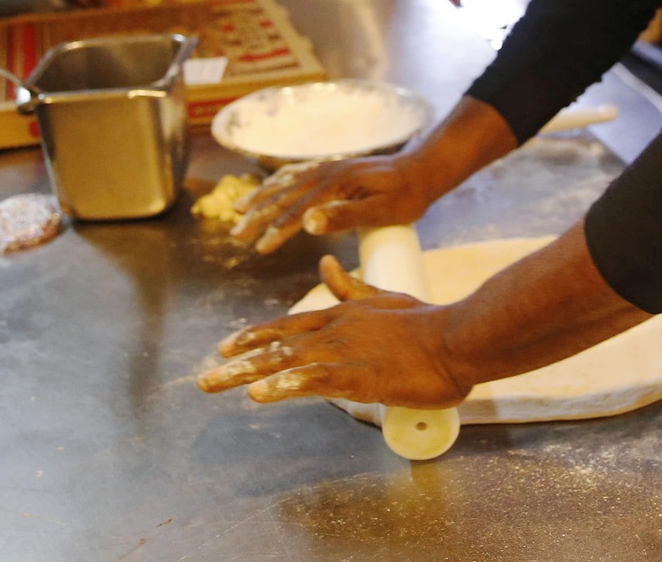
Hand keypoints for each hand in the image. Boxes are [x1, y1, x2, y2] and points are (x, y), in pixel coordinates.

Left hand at [196, 255, 471, 407]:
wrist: (457, 336)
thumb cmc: (426, 321)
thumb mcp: (383, 296)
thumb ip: (352, 286)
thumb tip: (326, 265)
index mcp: (341, 315)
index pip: (287, 325)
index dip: (255, 336)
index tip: (227, 346)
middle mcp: (334, 330)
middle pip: (275, 346)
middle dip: (237, 362)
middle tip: (205, 378)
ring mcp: (344, 352)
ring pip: (284, 363)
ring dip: (245, 376)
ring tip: (214, 385)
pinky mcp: (358, 376)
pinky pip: (312, 381)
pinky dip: (283, 387)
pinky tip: (259, 396)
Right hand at [230, 155, 433, 253]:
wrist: (424, 170)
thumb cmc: (407, 196)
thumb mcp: (381, 211)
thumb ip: (344, 217)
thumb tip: (307, 223)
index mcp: (335, 185)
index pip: (296, 212)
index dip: (276, 231)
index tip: (259, 248)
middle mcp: (326, 172)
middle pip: (283, 195)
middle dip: (258, 215)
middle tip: (236, 235)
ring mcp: (328, 168)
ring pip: (285, 182)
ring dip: (260, 197)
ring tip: (237, 209)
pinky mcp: (333, 168)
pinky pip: (297, 173)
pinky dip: (277, 181)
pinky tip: (269, 187)